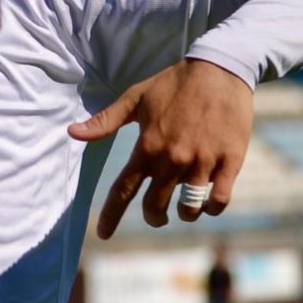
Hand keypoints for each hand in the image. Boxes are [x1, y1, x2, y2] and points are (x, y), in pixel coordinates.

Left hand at [68, 58, 252, 234]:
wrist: (219, 68)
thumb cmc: (174, 84)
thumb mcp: (135, 98)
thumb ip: (105, 121)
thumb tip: (72, 133)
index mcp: (147, 146)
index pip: (123, 191)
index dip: (111, 216)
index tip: (104, 234)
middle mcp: (172, 159)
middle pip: (155, 207)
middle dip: (153, 217)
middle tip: (156, 215)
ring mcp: (202, 162)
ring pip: (189, 209)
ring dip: (184, 214)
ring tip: (184, 206)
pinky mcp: (230, 161)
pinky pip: (219, 201)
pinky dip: (211, 207)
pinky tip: (208, 201)